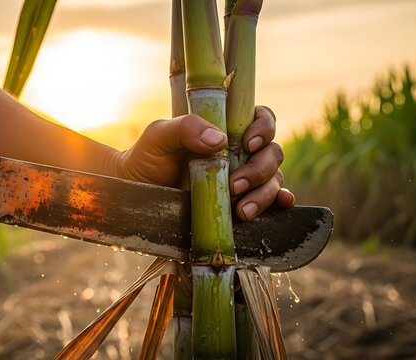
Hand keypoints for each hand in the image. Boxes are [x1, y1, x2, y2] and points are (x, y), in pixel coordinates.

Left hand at [114, 106, 293, 220]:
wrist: (135, 193)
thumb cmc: (147, 157)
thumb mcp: (160, 136)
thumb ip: (186, 127)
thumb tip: (220, 140)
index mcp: (225, 129)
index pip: (260, 120)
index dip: (263, 128)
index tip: (247, 143)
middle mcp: (239, 152)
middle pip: (272, 152)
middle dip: (259, 169)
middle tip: (234, 185)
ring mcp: (242, 178)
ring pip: (273, 178)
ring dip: (264, 193)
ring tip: (241, 210)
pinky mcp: (240, 203)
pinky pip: (272, 200)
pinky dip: (280, 202)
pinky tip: (279, 206)